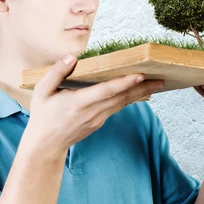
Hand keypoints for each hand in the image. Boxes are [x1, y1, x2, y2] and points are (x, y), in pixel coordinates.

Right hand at [27, 54, 164, 156]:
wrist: (46, 145)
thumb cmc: (43, 116)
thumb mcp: (42, 91)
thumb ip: (56, 73)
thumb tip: (71, 57)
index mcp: (79, 102)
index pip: (107, 91)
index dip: (124, 83)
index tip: (140, 75)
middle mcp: (93, 111)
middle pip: (122, 97)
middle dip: (143, 87)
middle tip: (162, 77)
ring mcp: (98, 118)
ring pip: (123, 103)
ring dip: (141, 93)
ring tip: (157, 83)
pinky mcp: (100, 122)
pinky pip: (118, 107)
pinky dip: (130, 98)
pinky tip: (141, 92)